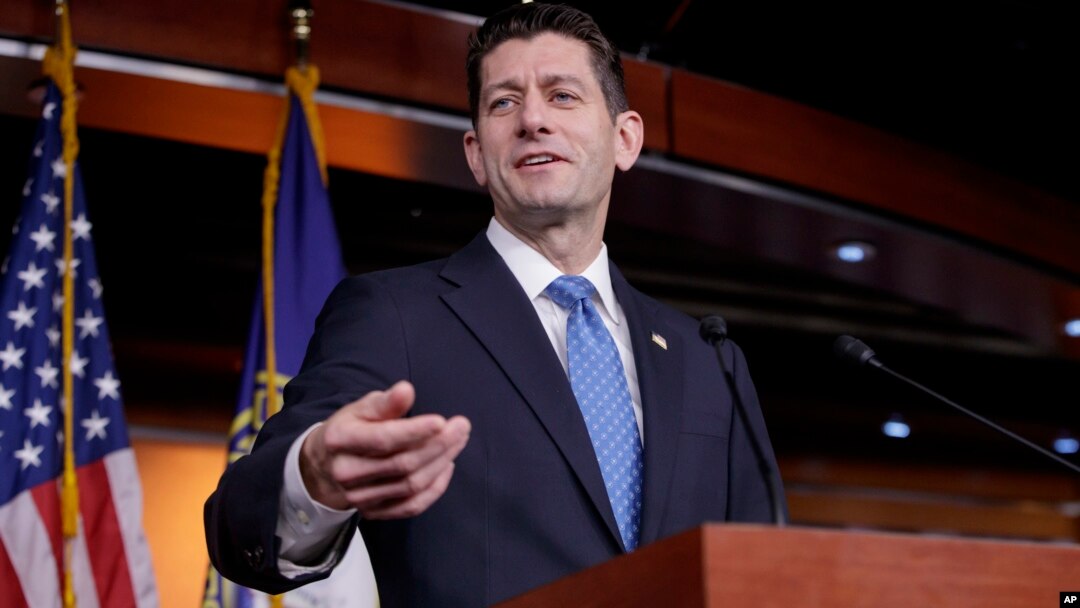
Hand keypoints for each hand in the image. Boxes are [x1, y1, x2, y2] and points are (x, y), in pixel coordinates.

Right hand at [299, 380, 470, 518]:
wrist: (323, 467)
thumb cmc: (349, 430)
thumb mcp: (359, 409)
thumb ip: (385, 402)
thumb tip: (406, 390)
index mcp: (340, 440)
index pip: (383, 439)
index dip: (415, 431)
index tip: (442, 421)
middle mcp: (346, 472)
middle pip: (402, 464)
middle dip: (438, 445)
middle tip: (462, 426)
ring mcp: (359, 497)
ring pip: (411, 485)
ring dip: (441, 462)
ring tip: (459, 440)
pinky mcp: (373, 513)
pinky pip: (411, 506)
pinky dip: (435, 488)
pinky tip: (447, 466)